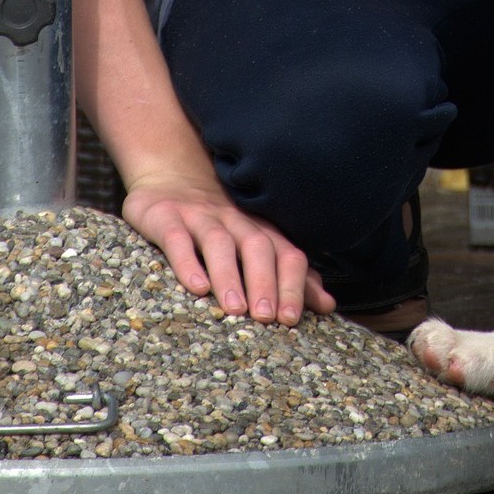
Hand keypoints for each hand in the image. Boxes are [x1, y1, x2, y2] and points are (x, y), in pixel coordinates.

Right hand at [122, 175, 335, 325]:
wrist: (169, 174)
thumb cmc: (218, 221)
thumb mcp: (256, 243)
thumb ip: (291, 274)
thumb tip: (328, 305)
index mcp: (261, 230)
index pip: (287, 255)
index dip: (293, 285)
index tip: (291, 320)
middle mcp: (235, 221)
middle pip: (258, 248)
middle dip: (266, 283)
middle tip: (268, 318)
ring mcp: (200, 217)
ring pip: (219, 244)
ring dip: (230, 277)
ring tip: (236, 310)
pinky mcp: (165, 217)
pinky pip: (177, 238)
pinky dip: (187, 262)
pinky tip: (196, 287)